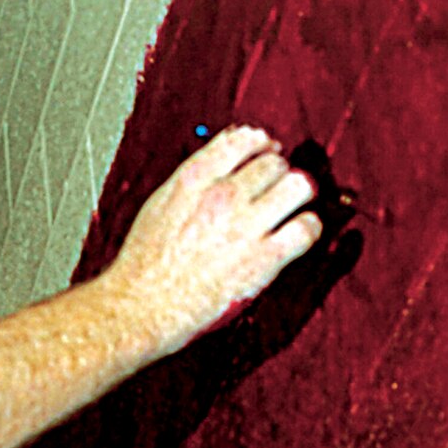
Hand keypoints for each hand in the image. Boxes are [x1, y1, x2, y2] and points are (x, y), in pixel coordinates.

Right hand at [109, 125, 321, 350]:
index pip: (245, 139)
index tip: (266, 154)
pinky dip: (309, 229)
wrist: (138, 308)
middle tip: (273, 194)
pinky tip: (296, 236)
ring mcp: (245, 226)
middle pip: (275, 163)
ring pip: (298, 186)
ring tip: (288, 210)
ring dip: (298, 195)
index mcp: (194, 178)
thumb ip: (195, 174)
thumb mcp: (160, 203)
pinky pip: (307, 228)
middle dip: (277, 175)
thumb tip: (227, 146)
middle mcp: (222, 196)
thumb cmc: (143, 263)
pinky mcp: (263, 259)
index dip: (262, 145)